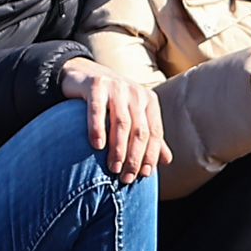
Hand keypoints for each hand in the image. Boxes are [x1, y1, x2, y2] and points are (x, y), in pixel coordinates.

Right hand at [58, 56, 170, 181]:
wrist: (84, 73)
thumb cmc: (112, 101)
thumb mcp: (133, 115)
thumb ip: (149, 136)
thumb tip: (167, 161)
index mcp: (149, 102)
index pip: (155, 133)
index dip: (151, 155)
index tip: (144, 174)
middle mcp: (136, 93)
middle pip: (140, 130)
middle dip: (135, 157)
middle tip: (126, 177)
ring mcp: (117, 87)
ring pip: (122, 123)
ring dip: (119, 148)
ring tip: (114, 168)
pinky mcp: (96, 85)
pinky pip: (97, 110)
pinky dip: (98, 128)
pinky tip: (97, 146)